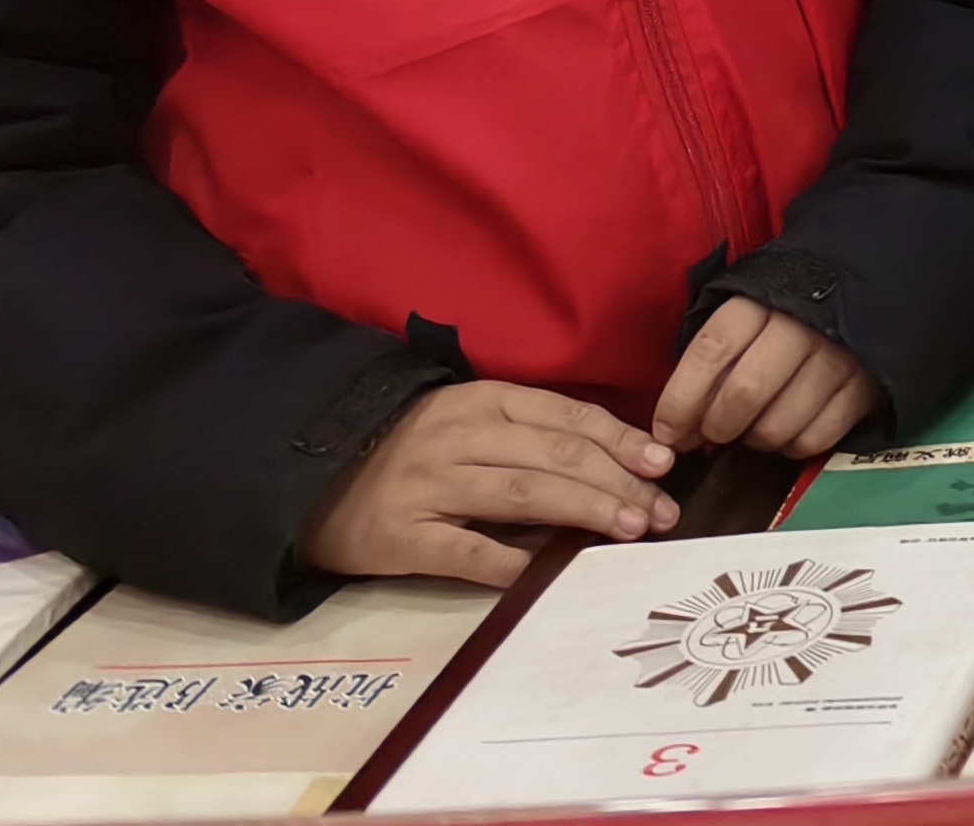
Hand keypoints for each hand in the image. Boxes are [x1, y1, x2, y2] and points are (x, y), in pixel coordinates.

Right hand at [300, 381, 678, 586]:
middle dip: (617, 482)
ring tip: (631, 530)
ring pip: (524, 494)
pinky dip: (512, 561)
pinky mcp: (403, 537)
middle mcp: (460, 437)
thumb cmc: (408, 449)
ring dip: (585, 511)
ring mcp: (430, 486)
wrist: (310, 478)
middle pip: (556, 456)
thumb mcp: (469, 421)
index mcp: (483, 402)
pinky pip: (468, 551)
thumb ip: (527, 435)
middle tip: (661, 511)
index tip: (663, 463)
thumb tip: (612, 464)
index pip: (567, 416)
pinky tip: (548, 572)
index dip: (620, 440)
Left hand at [651, 299, 883, 459]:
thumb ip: (712, 359)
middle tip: (712, 435)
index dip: (680, 401)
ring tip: (753, 429)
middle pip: (744, 394)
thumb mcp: (743, 313)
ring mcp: (837, 357)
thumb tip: (677, 425)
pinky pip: (817, 438)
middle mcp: (799, 327)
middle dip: (717, 427)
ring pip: (779, 424)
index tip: (668, 432)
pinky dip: (794, 446)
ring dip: (755, 440)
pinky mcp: (864, 388)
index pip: (710, 353)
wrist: (862, 282)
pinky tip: (789, 431)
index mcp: (759, 303)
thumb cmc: (783, 309)